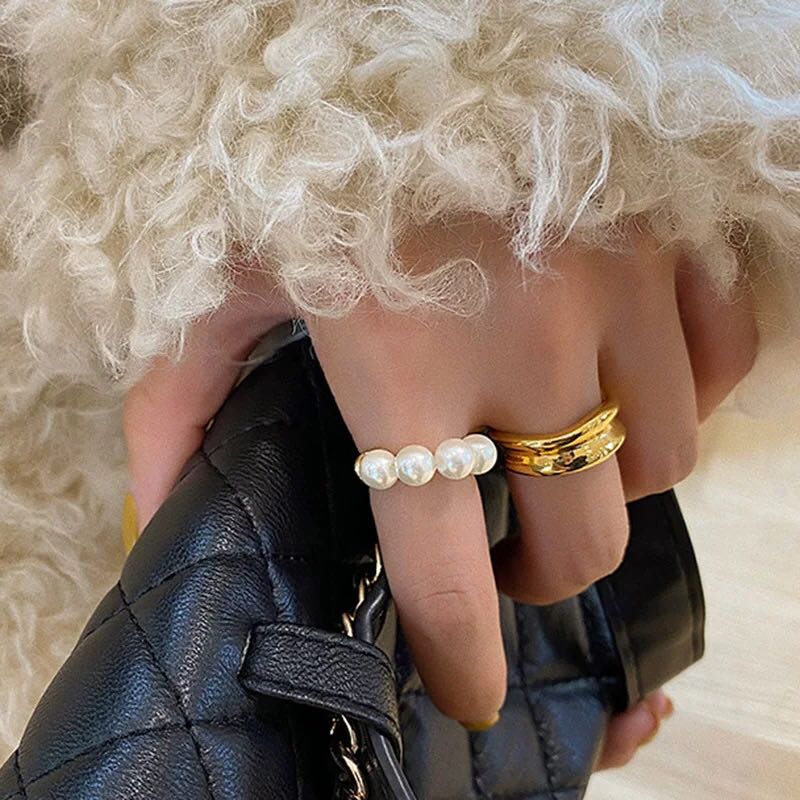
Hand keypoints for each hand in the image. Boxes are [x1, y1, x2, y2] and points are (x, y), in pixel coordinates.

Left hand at [123, 216, 756, 764]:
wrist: (384, 46)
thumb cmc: (299, 162)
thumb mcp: (217, 281)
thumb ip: (179, 402)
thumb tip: (157, 510)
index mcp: (401, 364)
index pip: (445, 565)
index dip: (462, 651)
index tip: (471, 688)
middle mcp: (527, 342)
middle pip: (580, 535)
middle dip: (543, 574)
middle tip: (506, 556)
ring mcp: (614, 287)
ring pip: (662, 462)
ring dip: (611, 488)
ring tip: (559, 463)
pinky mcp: (664, 236)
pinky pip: (721, 359)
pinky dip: (686, 395)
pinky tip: (630, 382)